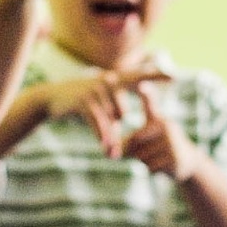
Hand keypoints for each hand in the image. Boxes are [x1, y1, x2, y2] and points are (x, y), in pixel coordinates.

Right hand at [36, 67, 169, 157]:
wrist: (51, 98)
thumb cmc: (79, 102)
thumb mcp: (98, 104)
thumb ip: (114, 113)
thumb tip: (123, 126)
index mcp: (114, 79)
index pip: (139, 76)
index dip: (157, 75)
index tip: (176, 77)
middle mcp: (106, 81)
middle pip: (122, 111)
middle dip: (117, 130)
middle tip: (113, 145)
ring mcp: (94, 90)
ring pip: (110, 119)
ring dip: (108, 137)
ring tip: (108, 152)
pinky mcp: (83, 101)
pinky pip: (99, 123)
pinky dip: (102, 137)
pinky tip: (106, 150)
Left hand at [123, 83, 204, 182]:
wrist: (186, 161)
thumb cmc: (159, 147)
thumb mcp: (145, 139)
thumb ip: (127, 142)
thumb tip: (110, 153)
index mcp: (158, 118)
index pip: (151, 104)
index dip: (147, 94)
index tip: (142, 84)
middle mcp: (167, 126)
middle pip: (135, 139)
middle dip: (132, 151)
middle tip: (143, 154)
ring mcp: (173, 142)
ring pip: (142, 155)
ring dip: (143, 162)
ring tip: (157, 157)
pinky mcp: (175, 157)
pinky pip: (151, 166)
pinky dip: (151, 169)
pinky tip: (163, 165)